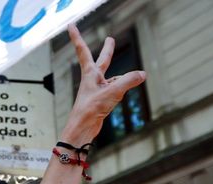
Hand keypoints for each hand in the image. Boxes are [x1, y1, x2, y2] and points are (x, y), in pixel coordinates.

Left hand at [64, 24, 146, 144]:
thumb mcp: (112, 92)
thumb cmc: (90, 109)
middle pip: (102, 61)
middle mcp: (92, 79)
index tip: (70, 25)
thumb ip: (129, 81)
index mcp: (89, 73)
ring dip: (121, 80)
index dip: (76, 37)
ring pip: (114, 79)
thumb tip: (142, 74)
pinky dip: (121, 92)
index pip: (83, 50)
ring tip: (125, 84)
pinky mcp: (102, 100)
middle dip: (107, 51)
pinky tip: (119, 98)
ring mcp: (97, 90)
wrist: (81, 129)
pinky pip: (116, 91)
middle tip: (110, 39)